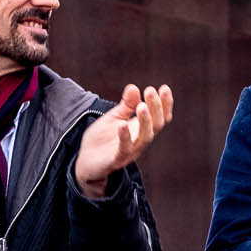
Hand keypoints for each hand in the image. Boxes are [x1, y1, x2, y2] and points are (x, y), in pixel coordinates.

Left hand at [74, 83, 173, 198]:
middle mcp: (139, 141)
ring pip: (145, 138)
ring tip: (142, 106)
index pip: (160, 117)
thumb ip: (125, 105)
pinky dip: (124, 137)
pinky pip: (124, 149)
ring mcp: (129, 151)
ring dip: (145, 121)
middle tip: (150, 91)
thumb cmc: (102, 140)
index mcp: (141, 130)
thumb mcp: (114, 118)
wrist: (86, 162)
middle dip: (156, 108)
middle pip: (156, 126)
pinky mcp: (116, 160)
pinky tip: (122, 124)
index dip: (165, 104)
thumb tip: (133, 87)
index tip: (164, 88)